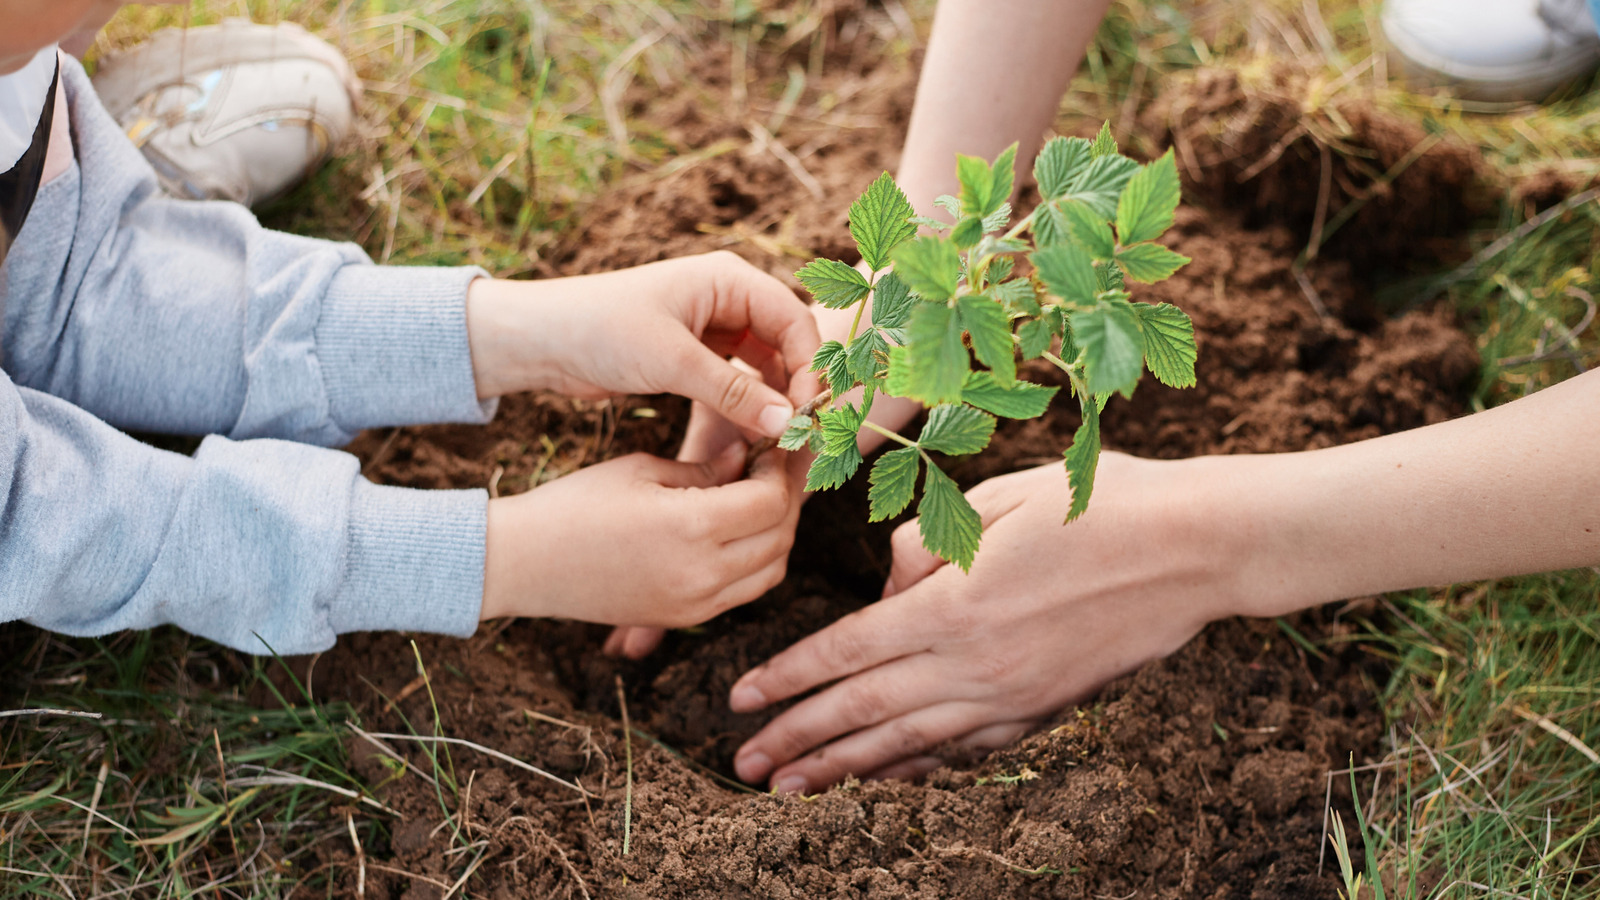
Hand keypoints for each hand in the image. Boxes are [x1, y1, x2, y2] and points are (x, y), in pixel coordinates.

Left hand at [467, 251, 819, 438]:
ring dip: (774, 399)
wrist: (542, 339)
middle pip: (787, 343)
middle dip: (795, 386)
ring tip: (776, 441)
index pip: (795, 320)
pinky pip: (741, 379)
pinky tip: (752, 435)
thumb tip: (787, 423)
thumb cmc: (601, 330)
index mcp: (728, 279)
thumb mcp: (670, 361)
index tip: (803, 415)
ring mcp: (715, 326)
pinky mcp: (697, 354)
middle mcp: (728, 297)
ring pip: (767, 365)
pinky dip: (749, 404)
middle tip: (798, 436)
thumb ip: (732, 392)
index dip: (807, 367)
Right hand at [600, 360, 819, 658]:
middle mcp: (702, 574)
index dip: (780, 469)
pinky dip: (757, 560)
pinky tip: (740, 528)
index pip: (770, 501)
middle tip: (777, 465)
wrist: (523, 564)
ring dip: (778, 532)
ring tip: (761, 496)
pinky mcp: (683, 618)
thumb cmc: (576, 504)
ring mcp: (695, 604)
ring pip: (772, 570)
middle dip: (787, 497)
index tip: (772, 444)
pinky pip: (744, 591)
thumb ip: (706, 468)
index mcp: (692, 528)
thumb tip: (750, 456)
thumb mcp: (644, 469)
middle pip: (780, 536)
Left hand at [726, 452, 1244, 791]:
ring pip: (908, 745)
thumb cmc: (1097, 503)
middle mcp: (974, 665)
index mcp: (954, 607)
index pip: (845, 653)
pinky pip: (964, 749)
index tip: (740, 699)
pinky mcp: (1044, 708)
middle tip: (745, 764)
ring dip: (843, 770)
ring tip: (792, 790)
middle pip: (863, 713)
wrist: (1198, 547)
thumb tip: (886, 592)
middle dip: (797, 740)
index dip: (787, 679)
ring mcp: (1012, 697)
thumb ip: (924, 548)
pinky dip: (917, 767)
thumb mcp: (997, 499)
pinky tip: (886, 778)